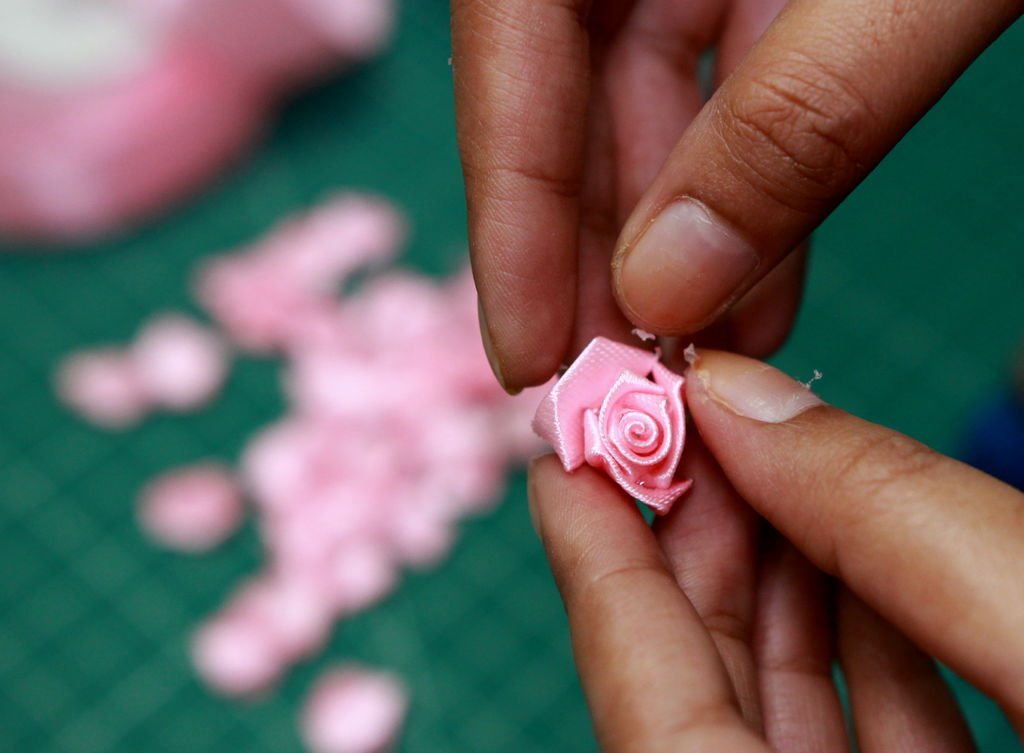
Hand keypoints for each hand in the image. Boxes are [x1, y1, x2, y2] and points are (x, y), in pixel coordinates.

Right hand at [452, 0, 1021, 391]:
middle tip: (610, 390)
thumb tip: (673, 291)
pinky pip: (731, 90)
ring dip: (671, 243)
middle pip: (567, 96)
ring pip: (647, 105)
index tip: (530, 357)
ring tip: (690, 365)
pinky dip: (745, 195)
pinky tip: (758, 293)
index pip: (510, 51)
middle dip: (590, 251)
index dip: (511, 213)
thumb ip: (793, 120)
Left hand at [528, 350, 1023, 750]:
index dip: (599, 568)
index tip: (564, 460)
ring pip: (786, 701)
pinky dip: (871, 639)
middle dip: (701, 543)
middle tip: (682, 426)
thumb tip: (753, 399)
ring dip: (790, 576)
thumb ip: (905, 530)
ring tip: (772, 460)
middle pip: (703, 683)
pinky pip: (874, 728)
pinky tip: (869, 555)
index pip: (643, 702)